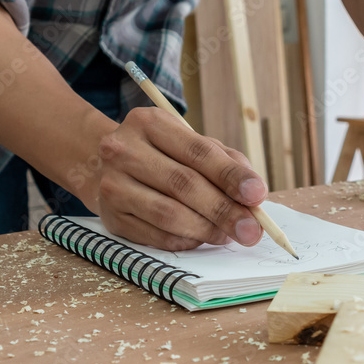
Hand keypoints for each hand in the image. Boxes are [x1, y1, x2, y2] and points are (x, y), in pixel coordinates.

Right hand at [93, 107, 267, 250]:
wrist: (106, 168)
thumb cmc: (163, 155)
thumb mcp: (191, 144)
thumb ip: (226, 162)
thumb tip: (253, 195)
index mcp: (149, 123)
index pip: (197, 151)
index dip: (230, 176)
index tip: (257, 195)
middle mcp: (124, 150)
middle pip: (183, 184)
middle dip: (223, 210)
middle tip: (250, 229)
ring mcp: (113, 185)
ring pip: (168, 214)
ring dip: (206, 230)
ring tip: (227, 235)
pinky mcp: (111, 217)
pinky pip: (156, 236)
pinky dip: (185, 241)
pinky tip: (201, 238)